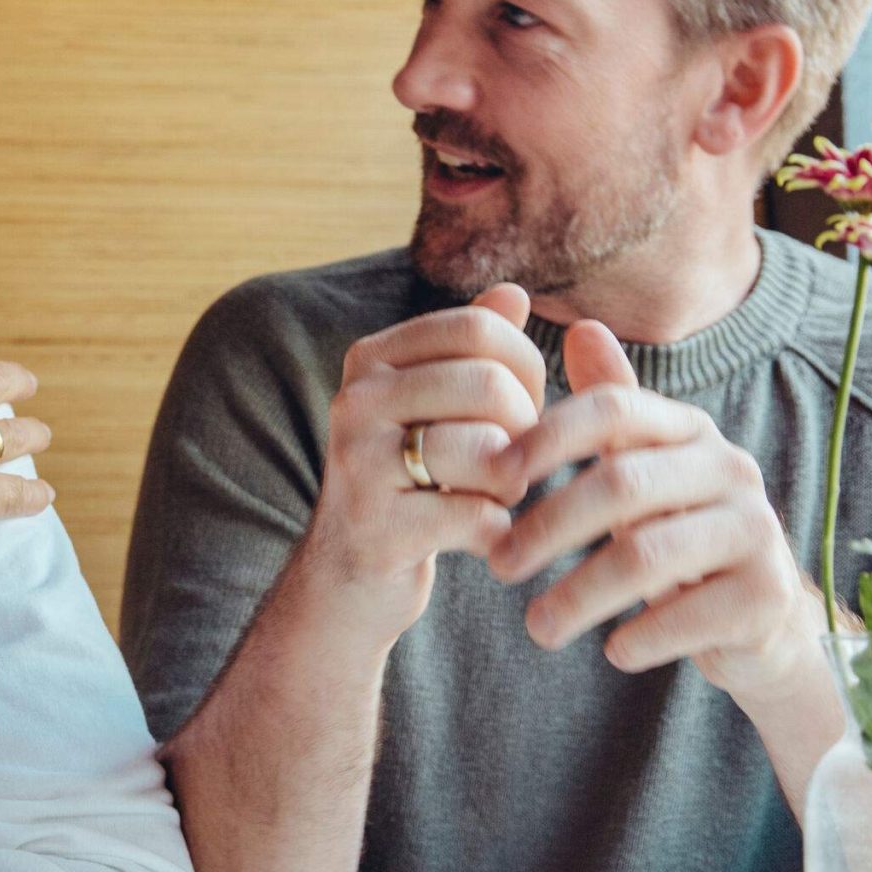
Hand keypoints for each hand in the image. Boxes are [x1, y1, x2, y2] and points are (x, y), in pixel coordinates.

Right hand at [291, 285, 545, 645]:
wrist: (346, 578)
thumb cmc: (406, 485)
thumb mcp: (432, 409)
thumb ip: (471, 351)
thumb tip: (514, 293)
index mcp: (372, 360)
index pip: (480, 328)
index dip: (525, 370)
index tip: (518, 410)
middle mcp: (356, 401)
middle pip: (491, 386)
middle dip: (524, 433)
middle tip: (509, 465)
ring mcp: (359, 465)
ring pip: (489, 453)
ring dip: (511, 486)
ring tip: (491, 499)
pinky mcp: (376, 530)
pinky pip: (477, 517)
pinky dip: (496, 533)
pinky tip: (478, 537)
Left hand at [493, 321, 818, 704]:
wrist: (759, 618)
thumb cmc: (677, 535)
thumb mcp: (640, 471)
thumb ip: (607, 413)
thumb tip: (583, 327)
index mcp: (688, 430)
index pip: (611, 409)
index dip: (546, 437)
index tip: (493, 478)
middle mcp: (729, 468)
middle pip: (620, 484)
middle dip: (547, 527)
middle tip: (497, 565)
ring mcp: (755, 530)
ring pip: (646, 554)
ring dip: (579, 596)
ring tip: (537, 627)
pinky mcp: (767, 594)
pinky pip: (688, 615)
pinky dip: (639, 636)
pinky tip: (611, 651)